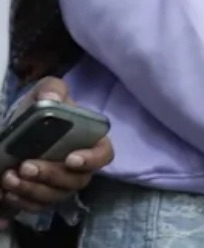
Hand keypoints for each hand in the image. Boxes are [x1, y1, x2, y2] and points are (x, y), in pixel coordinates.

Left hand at [0, 78, 112, 215]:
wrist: (21, 128)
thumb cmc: (41, 109)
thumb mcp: (46, 91)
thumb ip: (52, 89)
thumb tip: (52, 98)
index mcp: (90, 142)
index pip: (104, 155)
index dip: (92, 160)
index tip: (71, 158)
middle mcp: (80, 168)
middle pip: (75, 180)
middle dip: (50, 175)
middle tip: (25, 165)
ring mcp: (62, 184)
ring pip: (55, 195)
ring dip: (32, 190)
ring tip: (8, 177)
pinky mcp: (43, 195)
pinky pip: (37, 206)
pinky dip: (22, 201)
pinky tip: (7, 191)